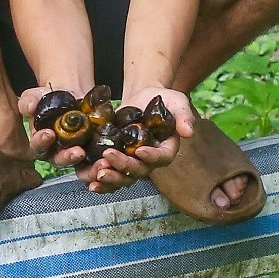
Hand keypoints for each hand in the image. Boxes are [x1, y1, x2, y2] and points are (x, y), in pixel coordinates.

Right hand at [18, 86, 92, 172]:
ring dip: (89, 167)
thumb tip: (30, 107)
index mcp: (41, 142)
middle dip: (68, 157)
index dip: (42, 142)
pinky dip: (100, 162)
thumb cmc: (48, 99)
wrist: (71, 95)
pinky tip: (107, 159)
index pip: (38, 147)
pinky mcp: (91, 151)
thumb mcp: (34, 97)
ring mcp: (74, 152)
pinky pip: (95, 161)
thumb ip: (29, 102)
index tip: (48, 134)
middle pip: (60, 160)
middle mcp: (56, 152)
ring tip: (99, 161)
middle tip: (77, 152)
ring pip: (80, 165)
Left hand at [77, 86, 195, 194]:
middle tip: (109, 157)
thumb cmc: (163, 99)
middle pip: (139, 171)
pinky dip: (99, 180)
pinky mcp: (116, 158)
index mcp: (166, 150)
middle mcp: (149, 161)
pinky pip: (109, 174)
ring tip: (98, 172)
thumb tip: (188, 132)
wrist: (142, 96)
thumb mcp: (177, 102)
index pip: (161, 158)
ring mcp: (132, 162)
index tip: (140, 150)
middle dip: (124, 166)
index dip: (151, 157)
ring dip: (111, 178)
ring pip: (123, 177)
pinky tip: (90, 180)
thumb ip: (184, 116)